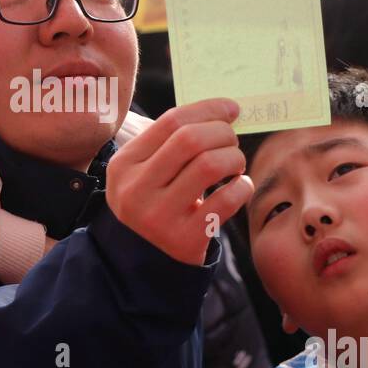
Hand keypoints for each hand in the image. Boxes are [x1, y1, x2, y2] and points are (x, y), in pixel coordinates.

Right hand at [106, 98, 252, 264]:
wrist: (141, 258)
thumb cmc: (154, 200)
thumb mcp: (145, 169)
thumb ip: (173, 140)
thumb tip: (224, 110)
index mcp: (125, 164)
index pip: (171, 121)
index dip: (208, 109)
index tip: (231, 109)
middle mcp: (137, 190)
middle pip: (190, 140)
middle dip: (222, 133)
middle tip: (231, 140)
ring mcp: (159, 217)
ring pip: (210, 166)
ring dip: (234, 158)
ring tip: (235, 164)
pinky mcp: (184, 239)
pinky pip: (226, 200)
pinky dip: (242, 187)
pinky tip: (239, 186)